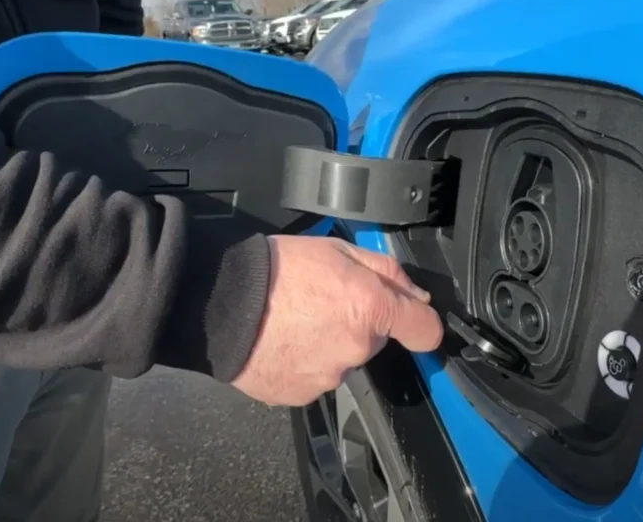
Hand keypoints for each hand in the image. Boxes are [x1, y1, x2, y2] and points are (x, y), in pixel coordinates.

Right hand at [230, 235, 442, 405]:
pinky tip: (281, 342)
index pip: (425, 330)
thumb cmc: (273, 271)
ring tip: (294, 321)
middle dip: (358, 323)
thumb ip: (385, 271)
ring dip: (327, 345)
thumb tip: (414, 294)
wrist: (218, 303)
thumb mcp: (337, 249)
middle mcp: (356, 348)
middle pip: (375, 341)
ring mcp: (329, 376)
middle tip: (322, 302)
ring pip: (342, 361)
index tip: (415, 321)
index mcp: (371, 307)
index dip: (422, 324)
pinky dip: (303, 364)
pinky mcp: (302, 394)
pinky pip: (314, 379)